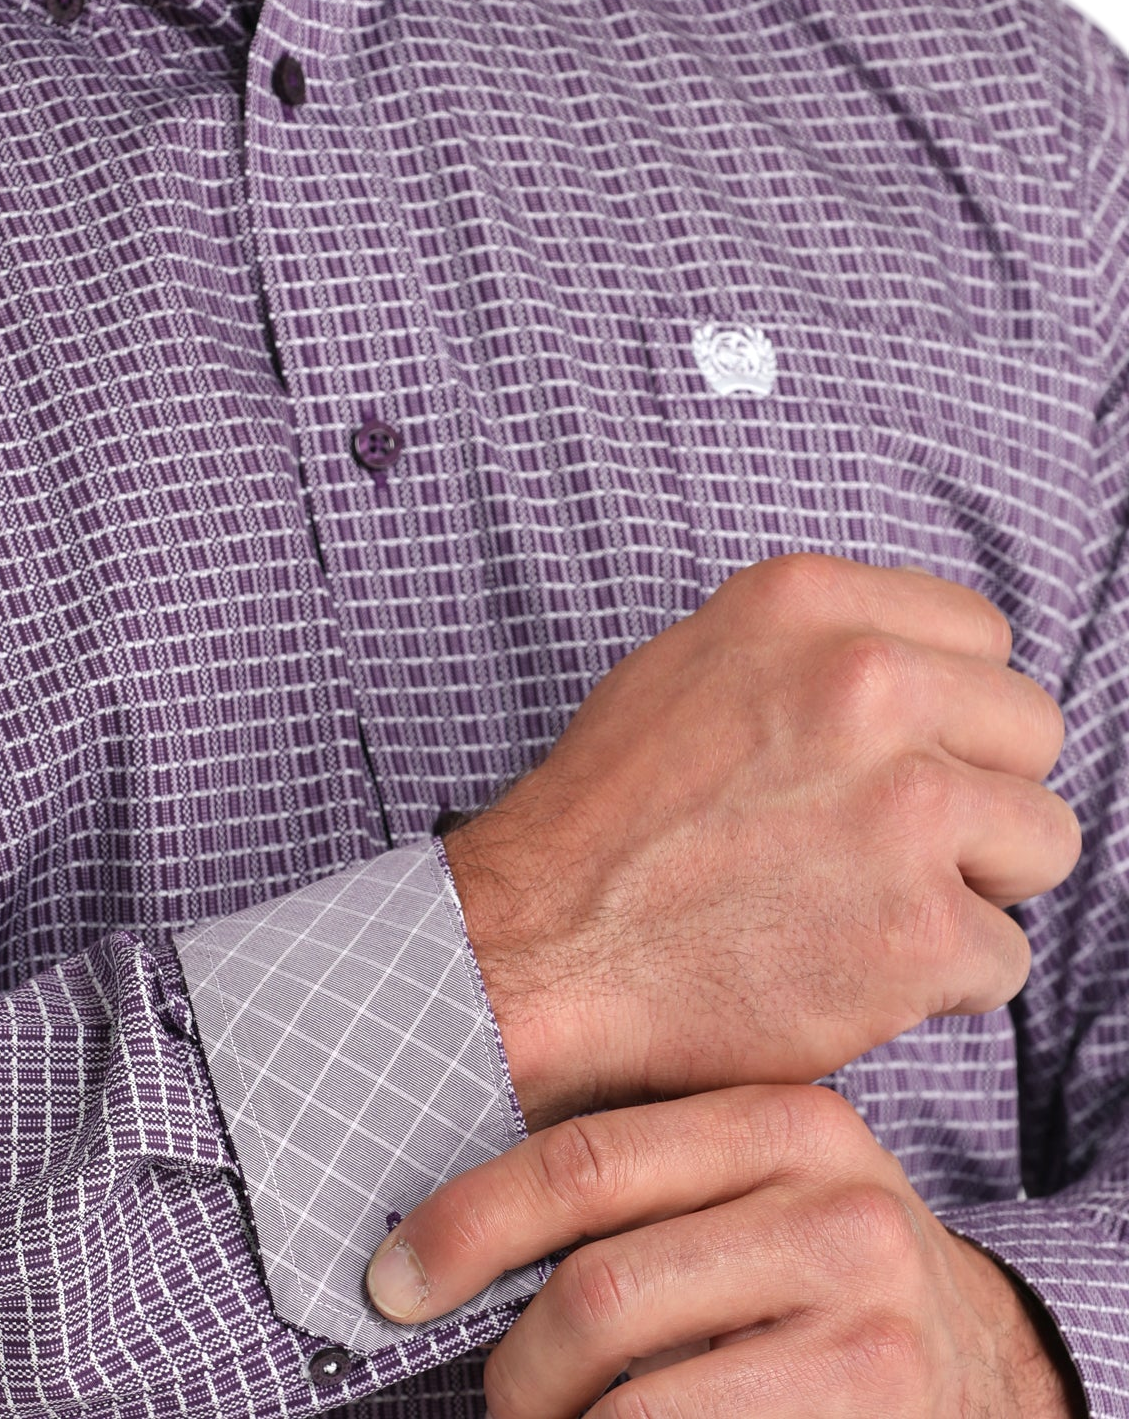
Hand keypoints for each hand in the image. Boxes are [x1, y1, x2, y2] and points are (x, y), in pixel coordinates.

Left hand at [366, 1083, 1084, 1417]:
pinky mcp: (877, 1400)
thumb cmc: (818, 1272)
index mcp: (785, 1118)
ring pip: (629, 1395)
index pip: (588, 1160)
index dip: (468, 1222)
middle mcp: (836, 1201)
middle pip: (597, 1289)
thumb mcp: (753, 1190)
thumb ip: (644, 1185)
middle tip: (501, 1396)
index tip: (391, 1277)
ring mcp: (867, 1313)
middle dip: (514, 1365)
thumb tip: (443, 1228)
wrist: (976, 1360)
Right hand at [443, 553, 1078, 1129]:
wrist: (544, 948)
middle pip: (1031, 730)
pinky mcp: (920, 930)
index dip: (952, 709)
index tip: (909, 757)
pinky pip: (1007, 958)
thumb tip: (927, 670)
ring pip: (1043, 841)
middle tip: (895, 844)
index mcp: (809, 605)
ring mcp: (903, 807)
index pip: (983, 634)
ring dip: (975, 886)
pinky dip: (944, 982)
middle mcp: (867, 684)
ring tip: (877, 907)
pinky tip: (856, 972)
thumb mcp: (694, 663)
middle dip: (977, 793)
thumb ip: (818, 648)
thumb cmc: (610, 817)